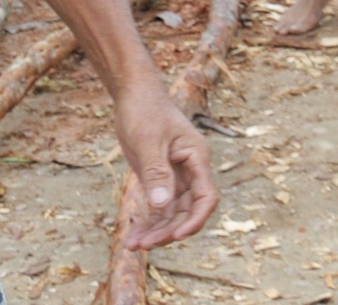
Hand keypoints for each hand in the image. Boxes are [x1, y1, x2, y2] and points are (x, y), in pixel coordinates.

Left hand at [112, 85, 216, 248]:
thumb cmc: (144, 109)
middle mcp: (190, 170)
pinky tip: (133, 235)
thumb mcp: (148, 140)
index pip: (205, 197)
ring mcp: (175, 175)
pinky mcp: (160, 177)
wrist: (132, 92)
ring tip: (133, 245)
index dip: (194, 219)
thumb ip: (156, 172)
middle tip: (144, 244)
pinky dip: (148, 220)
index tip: (177, 235)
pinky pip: (158, 206)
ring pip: (171, 212)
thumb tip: (162, 206)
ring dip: (155, 229)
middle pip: (186, 209)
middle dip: (167, 230)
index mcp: (196, 158)